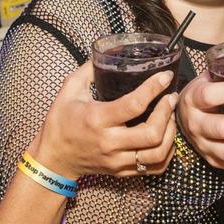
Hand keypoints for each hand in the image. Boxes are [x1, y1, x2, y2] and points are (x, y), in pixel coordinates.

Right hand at [31, 62, 176, 179]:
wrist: (53, 159)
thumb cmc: (60, 123)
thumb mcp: (68, 91)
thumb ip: (88, 71)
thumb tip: (107, 52)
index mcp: (97, 119)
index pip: (134, 105)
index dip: (154, 88)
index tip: (165, 76)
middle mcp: (110, 142)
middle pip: (152, 133)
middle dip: (167, 113)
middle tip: (170, 97)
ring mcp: (117, 160)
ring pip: (157, 153)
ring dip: (171, 134)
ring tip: (170, 117)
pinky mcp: (121, 171)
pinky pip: (154, 167)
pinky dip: (166, 153)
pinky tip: (166, 138)